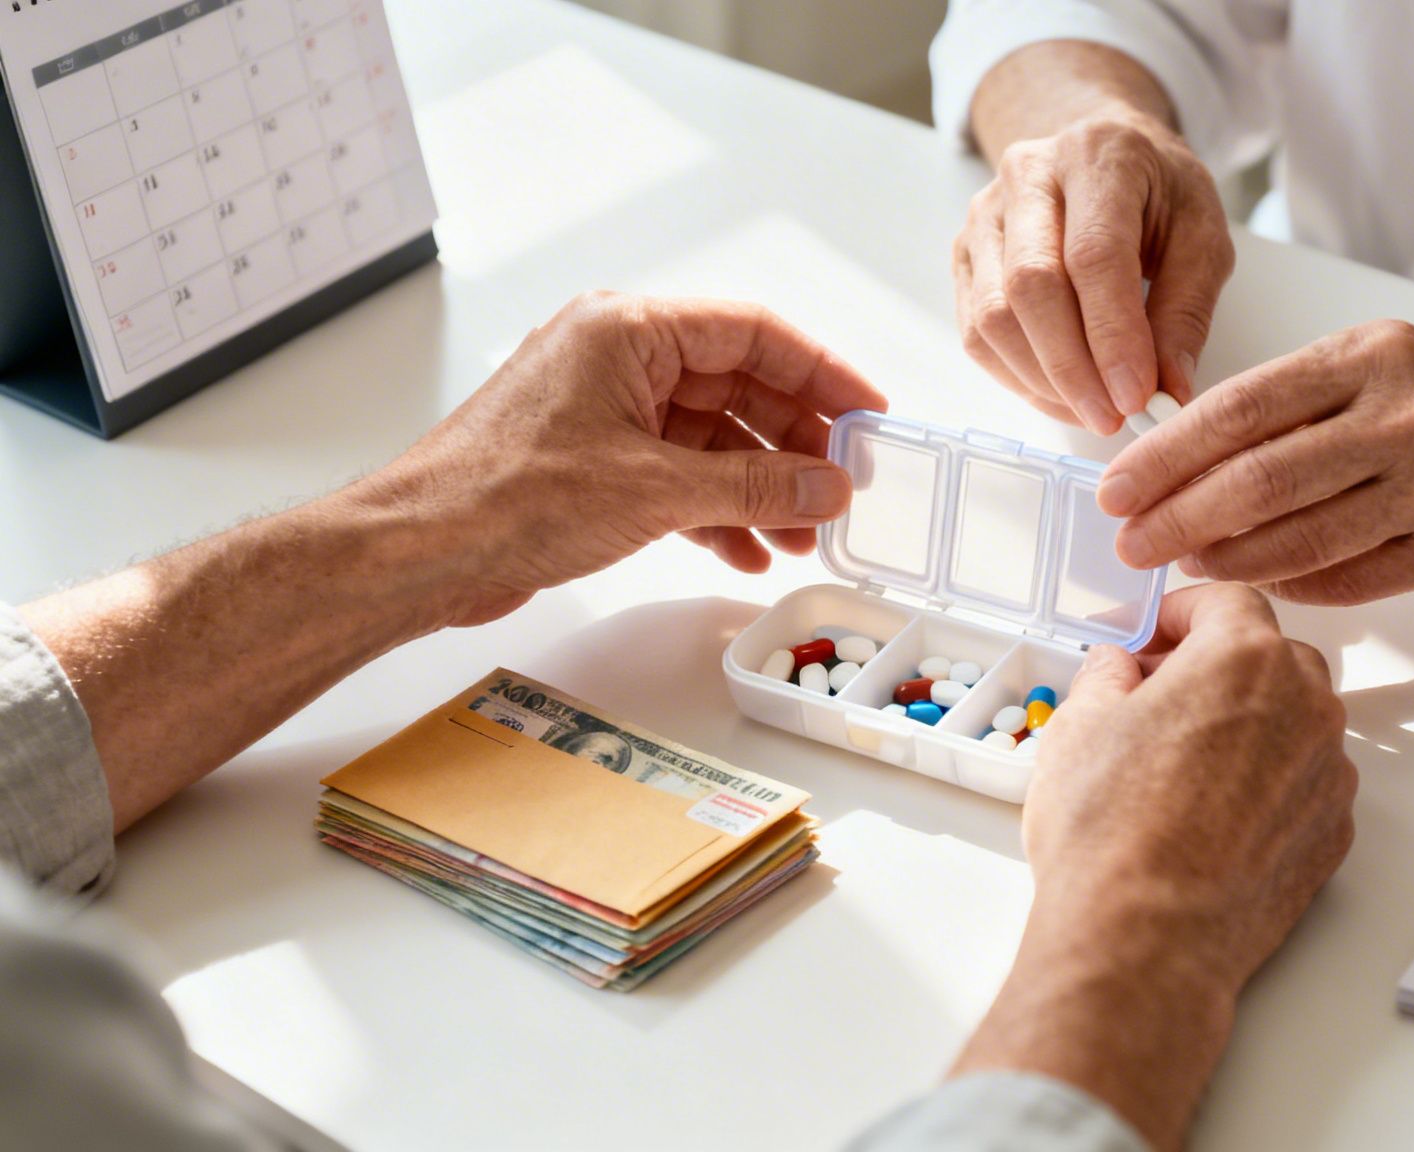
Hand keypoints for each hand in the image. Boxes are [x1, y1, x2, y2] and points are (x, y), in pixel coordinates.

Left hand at [349, 293, 886, 625]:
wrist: (419, 550)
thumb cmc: (506, 495)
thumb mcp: (654, 489)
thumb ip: (755, 485)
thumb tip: (828, 485)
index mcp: (630, 328)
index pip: (754, 332)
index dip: (822, 373)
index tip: (868, 415)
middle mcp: (620, 356)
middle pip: (739, 384)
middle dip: (795, 442)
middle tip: (843, 485)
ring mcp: (606, 409)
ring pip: (712, 436)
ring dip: (762, 485)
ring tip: (803, 533)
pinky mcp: (595, 460)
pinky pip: (679, 473)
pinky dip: (718, 510)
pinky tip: (749, 551)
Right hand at [952, 584, 1353, 1149]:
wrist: (1148, 938)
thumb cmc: (1112, 834)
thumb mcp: (1078, 725)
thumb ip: (1107, 675)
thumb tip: (1117, 670)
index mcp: (1244, 658)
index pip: (1226, 601)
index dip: (1181, 612)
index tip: (1155, 634)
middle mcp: (1305, 705)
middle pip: (1270, 657)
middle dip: (1218, 668)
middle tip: (1158, 699)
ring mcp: (1328, 773)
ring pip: (1293, 722)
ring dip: (1248, 726)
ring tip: (1181, 767)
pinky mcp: (1333, 833)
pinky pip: (1303, 784)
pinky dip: (1268, 785)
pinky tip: (1212, 817)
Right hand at [954, 109, 1232, 435]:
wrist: (1103, 152)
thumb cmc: (1158, 194)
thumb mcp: (1202, 237)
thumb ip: (1186, 311)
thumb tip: (1168, 391)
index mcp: (1099, 158)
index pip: (1094, 256)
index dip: (1113, 336)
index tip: (1137, 396)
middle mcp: (1028, 176)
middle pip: (1030, 287)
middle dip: (1072, 369)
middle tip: (1113, 418)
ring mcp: (985, 215)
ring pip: (993, 316)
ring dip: (1042, 382)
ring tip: (1094, 411)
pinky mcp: (965, 255)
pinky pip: (976, 332)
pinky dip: (1018, 378)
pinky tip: (1061, 395)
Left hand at [1097, 321, 1413, 604]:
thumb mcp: (1382, 357)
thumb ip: (1296, 398)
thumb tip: (1188, 452)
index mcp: (1369, 358)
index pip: (1240, 409)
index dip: (1165, 454)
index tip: (1115, 485)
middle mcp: (1403, 417)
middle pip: (1260, 480)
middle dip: (1178, 517)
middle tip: (1130, 542)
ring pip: (1303, 539)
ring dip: (1227, 562)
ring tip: (1182, 566)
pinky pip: (1355, 579)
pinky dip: (1296, 585)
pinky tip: (1259, 582)